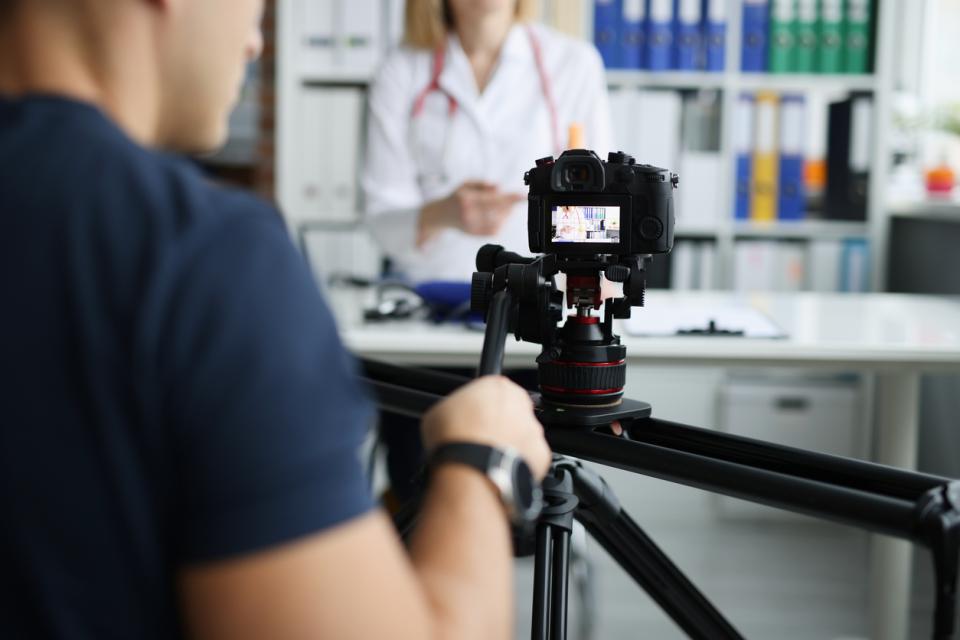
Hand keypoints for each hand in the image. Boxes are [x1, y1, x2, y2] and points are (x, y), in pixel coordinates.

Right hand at [418, 181, 524, 245]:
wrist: (440, 215)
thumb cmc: (456, 197)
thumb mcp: (466, 184)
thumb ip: (483, 184)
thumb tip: (499, 188)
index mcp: (467, 199)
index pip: (492, 198)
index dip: (510, 198)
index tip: (522, 196)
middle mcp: (468, 214)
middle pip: (497, 211)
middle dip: (510, 205)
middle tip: (516, 199)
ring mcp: (471, 226)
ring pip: (497, 222)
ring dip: (506, 215)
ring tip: (506, 207)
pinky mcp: (474, 234)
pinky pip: (493, 232)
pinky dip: (501, 224)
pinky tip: (500, 217)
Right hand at [421, 376, 550, 480]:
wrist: (472, 471)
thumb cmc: (456, 441)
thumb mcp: (438, 412)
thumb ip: (453, 408)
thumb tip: (450, 418)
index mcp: (496, 385)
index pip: (491, 389)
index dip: (480, 405)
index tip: (473, 416)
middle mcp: (520, 403)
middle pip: (510, 411)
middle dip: (498, 424)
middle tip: (479, 439)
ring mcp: (533, 428)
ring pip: (522, 434)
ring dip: (509, 443)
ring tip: (487, 457)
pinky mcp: (541, 453)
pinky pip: (530, 457)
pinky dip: (518, 463)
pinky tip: (500, 468)